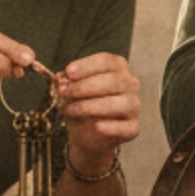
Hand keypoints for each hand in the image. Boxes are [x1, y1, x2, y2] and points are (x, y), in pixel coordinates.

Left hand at [54, 51, 139, 168]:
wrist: (85, 134)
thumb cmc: (81, 105)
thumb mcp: (70, 91)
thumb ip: (66, 83)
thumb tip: (60, 78)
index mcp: (117, 68)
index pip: (106, 61)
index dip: (87, 66)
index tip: (68, 72)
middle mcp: (129, 84)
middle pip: (114, 80)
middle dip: (85, 86)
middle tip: (64, 92)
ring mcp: (133, 106)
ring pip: (122, 103)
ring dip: (92, 106)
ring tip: (71, 110)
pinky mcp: (133, 127)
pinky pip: (128, 127)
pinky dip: (113, 127)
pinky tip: (97, 126)